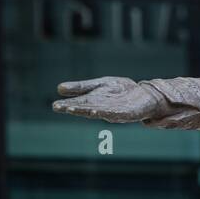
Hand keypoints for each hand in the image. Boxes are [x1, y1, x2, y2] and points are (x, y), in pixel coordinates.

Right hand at [52, 76, 166, 122]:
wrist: (144, 95)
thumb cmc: (121, 91)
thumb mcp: (99, 85)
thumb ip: (81, 88)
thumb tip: (59, 88)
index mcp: (94, 102)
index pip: (79, 103)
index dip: (67, 105)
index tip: (55, 106)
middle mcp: (102, 109)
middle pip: (85, 108)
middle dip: (73, 108)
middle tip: (58, 107)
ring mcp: (114, 112)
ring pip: (97, 111)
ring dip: (85, 111)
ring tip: (72, 109)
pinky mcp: (126, 113)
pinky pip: (113, 113)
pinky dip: (103, 112)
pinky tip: (96, 111)